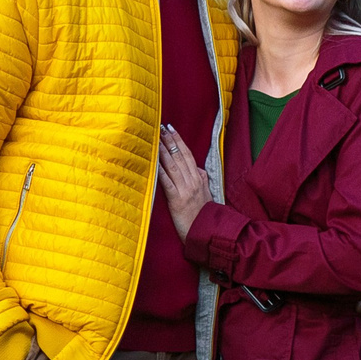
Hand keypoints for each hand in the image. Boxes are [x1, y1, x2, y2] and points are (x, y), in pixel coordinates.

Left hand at [156, 124, 209, 241]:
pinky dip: (160, 170)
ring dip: (163, 151)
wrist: (207, 232)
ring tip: (155, 138)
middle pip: (180, 156)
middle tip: (159, 127)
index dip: (178, 140)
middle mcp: (193, 181)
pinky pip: (167, 182)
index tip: (170, 128)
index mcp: (199, 178)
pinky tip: (153, 161)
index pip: (187, 154)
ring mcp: (186, 190)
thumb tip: (197, 168)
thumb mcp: (206, 194)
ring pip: (173, 165)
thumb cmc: (204, 216)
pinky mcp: (177, 200)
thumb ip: (201, 179)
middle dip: (169, 140)